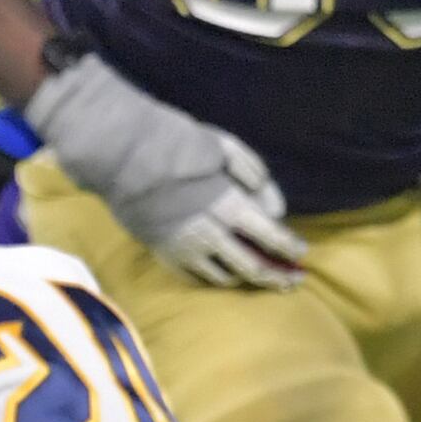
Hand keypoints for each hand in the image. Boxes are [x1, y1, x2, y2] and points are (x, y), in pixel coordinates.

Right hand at [25, 52, 307, 290]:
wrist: (118, 153)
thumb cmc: (173, 141)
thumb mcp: (222, 145)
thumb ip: (254, 174)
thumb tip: (275, 207)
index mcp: (227, 205)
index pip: (269, 237)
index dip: (289, 248)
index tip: (302, 254)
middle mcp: (208, 234)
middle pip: (250, 267)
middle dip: (276, 276)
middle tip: (291, 280)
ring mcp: (183, 248)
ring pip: (223, 277)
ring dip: (244, 278)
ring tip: (257, 276)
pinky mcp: (162, 253)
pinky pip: (194, 278)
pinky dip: (214, 278)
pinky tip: (222, 273)